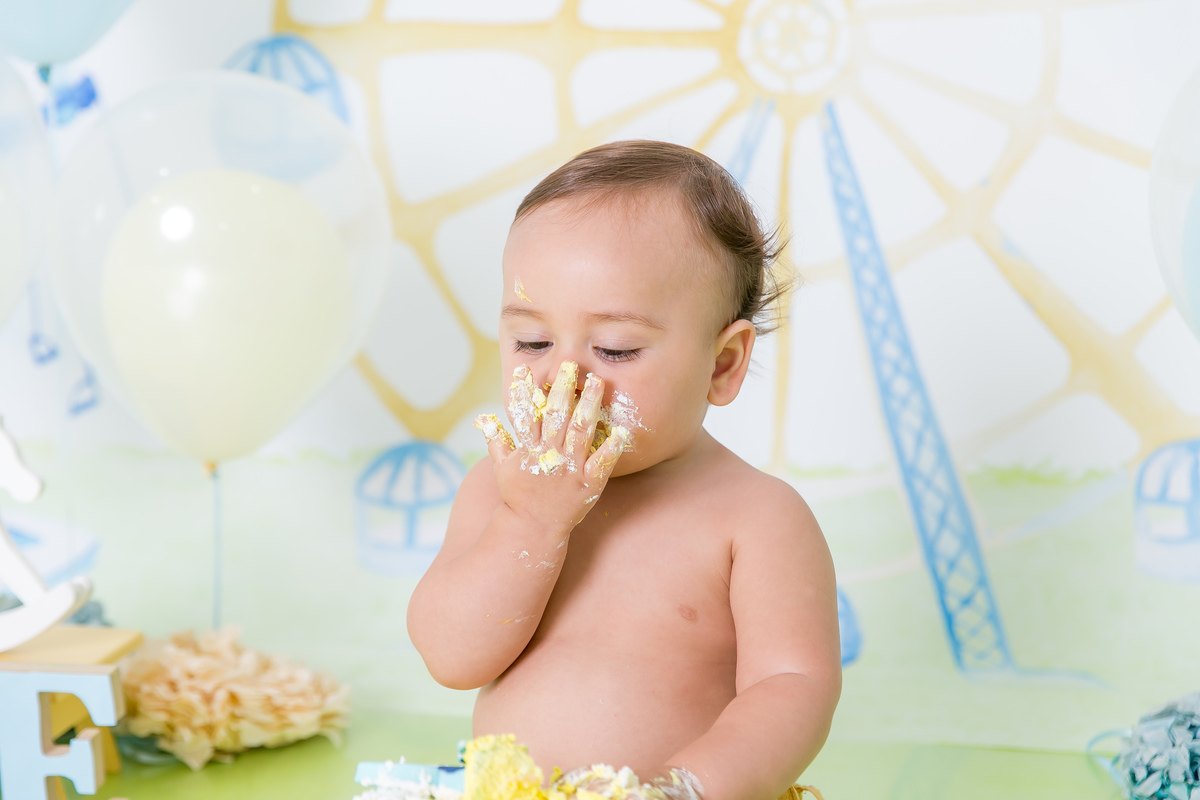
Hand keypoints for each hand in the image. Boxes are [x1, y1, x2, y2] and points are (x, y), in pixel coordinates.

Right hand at [474, 361, 628, 536]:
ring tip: (598, 382)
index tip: (528, 369)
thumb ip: (495, 440)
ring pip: (581, 431)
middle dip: (564, 389)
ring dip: (589, 405)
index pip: (527, 415)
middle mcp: (549, 456)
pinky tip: (622, 432)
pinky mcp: (588, 484)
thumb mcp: (502, 468)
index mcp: (528, 450)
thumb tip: (482, 417)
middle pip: (557, 416)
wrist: (533, 528)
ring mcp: (570, 470)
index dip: (526, 391)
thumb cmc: (518, 496)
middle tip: (572, 365)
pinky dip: (611, 448)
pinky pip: (602, 464)